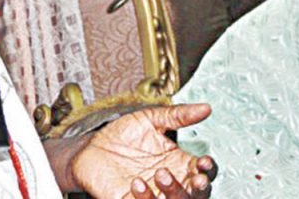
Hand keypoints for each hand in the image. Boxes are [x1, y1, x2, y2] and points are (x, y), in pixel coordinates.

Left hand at [71, 104, 216, 197]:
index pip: (203, 171)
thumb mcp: (150, 119)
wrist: (90, 148)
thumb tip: (205, 108)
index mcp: (179, 162)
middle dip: (199, 188)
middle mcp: (170, 181)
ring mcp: (153, 195)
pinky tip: (136, 183)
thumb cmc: (121, 134)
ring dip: (174, 193)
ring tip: (159, 173)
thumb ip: (178, 115)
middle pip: (197, 194)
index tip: (203, 162)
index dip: (207, 169)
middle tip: (195, 178)